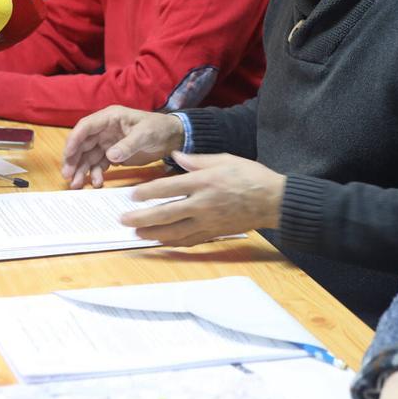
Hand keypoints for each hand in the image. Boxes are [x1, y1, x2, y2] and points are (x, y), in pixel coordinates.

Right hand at [62, 106, 183, 188]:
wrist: (172, 138)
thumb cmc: (158, 128)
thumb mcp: (145, 134)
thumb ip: (128, 145)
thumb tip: (110, 156)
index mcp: (109, 118)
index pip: (85, 127)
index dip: (74, 140)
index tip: (67, 156)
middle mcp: (104, 130)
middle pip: (82, 144)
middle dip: (74, 160)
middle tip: (68, 176)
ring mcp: (107, 143)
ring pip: (88, 157)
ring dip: (82, 170)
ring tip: (78, 185)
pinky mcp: (113, 155)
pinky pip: (99, 165)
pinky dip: (95, 174)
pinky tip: (97, 183)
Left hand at [121, 151, 285, 245]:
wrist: (273, 200)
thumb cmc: (250, 176)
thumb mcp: (224, 159)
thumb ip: (197, 159)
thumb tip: (175, 155)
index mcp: (204, 181)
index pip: (168, 188)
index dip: (147, 192)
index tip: (132, 195)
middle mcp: (203, 204)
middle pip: (165, 214)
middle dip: (142, 218)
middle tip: (124, 220)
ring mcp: (208, 221)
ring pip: (174, 232)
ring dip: (153, 234)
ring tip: (137, 234)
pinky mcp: (214, 233)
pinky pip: (190, 241)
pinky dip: (173, 243)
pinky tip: (162, 242)